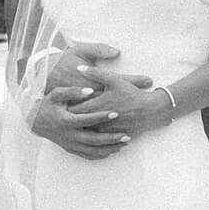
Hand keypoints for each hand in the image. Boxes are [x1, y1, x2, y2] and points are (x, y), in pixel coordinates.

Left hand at [30, 48, 173, 155]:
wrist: (150, 111)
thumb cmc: (132, 94)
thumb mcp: (115, 80)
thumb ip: (96, 73)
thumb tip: (79, 67)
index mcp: (97, 106)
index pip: (75, 109)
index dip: (65, 108)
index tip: (58, 107)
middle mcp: (99, 120)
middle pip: (78, 122)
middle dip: (69, 121)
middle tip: (58, 120)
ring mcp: (105, 131)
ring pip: (86, 133)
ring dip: (78, 131)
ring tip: (68, 130)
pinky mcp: (111, 138)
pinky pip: (97, 142)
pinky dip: (90, 140)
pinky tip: (85, 138)